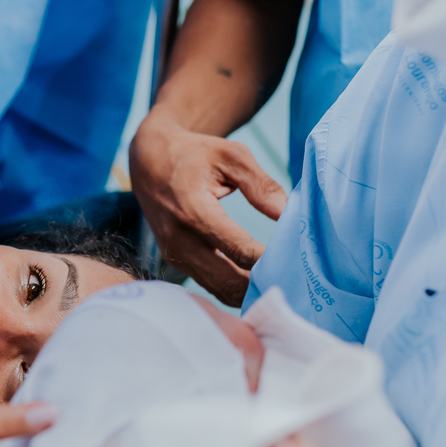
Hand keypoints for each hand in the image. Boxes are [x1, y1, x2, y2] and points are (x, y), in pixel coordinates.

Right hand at [130, 107, 286, 305]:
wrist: (149, 161)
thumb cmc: (194, 154)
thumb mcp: (230, 156)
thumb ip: (261, 186)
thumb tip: (288, 215)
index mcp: (193, 211)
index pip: (238, 249)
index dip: (269, 259)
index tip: (295, 259)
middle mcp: (179, 239)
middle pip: (229, 280)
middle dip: (262, 284)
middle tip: (293, 280)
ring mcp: (174, 254)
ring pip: (219, 289)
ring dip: (249, 291)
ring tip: (279, 282)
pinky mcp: (175, 261)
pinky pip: (210, 284)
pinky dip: (234, 288)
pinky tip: (257, 280)